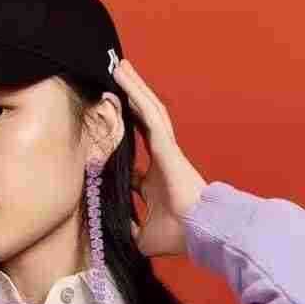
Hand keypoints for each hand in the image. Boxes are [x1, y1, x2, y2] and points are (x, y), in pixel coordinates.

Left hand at [110, 58, 208, 256]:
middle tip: (114, 80)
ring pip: (147, 110)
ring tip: (118, 66)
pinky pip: (149, 112)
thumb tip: (114, 230)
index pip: (134, 156)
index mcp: (155, 181)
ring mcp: (165, 148)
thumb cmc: (178, 235)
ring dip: (133, 87)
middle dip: (129, 101)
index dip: (121, 143)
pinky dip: (136, 93)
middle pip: (141, 123)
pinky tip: (123, 76)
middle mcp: (160, 160)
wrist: (197, 231)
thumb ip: (129, 230)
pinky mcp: (166, 143)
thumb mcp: (143, 237)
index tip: (106, 132)